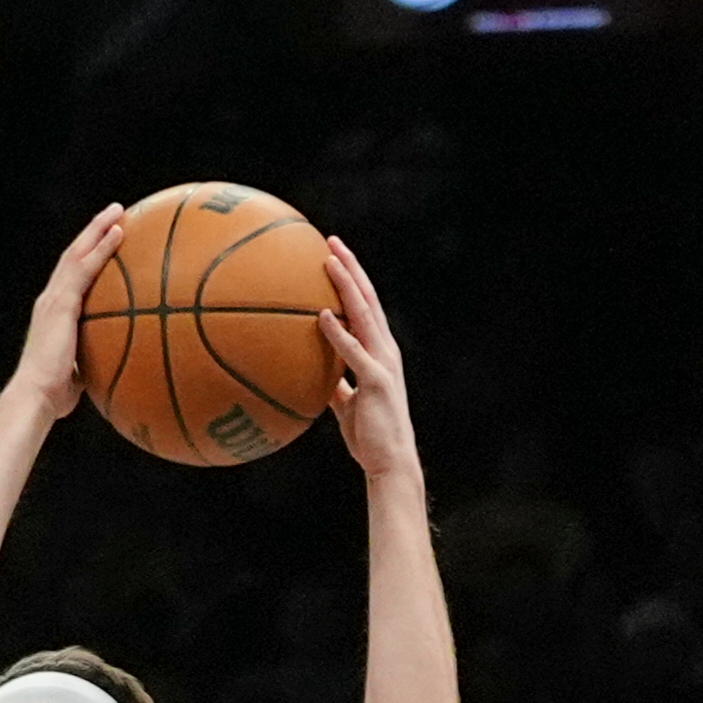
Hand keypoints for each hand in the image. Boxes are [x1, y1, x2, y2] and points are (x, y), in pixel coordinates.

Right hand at [14, 203, 126, 423]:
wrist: (35, 395)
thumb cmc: (53, 395)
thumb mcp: (76, 376)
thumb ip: (90, 365)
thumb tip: (110, 372)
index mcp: (52, 315)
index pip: (70, 278)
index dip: (85, 256)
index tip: (103, 242)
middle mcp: (49, 300)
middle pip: (72, 256)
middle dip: (92, 233)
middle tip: (113, 214)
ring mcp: (53, 299)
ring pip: (77, 254)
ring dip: (98, 230)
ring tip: (117, 211)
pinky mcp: (61, 303)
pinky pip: (86, 268)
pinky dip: (102, 248)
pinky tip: (119, 233)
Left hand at [317, 237, 418, 479]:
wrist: (388, 460)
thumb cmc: (368, 434)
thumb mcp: (346, 404)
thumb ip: (334, 384)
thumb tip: (314, 375)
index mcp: (378, 351)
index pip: (364, 306)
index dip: (351, 280)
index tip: (332, 256)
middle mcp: (385, 349)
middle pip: (367, 299)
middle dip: (350, 269)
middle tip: (330, 242)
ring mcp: (383, 362)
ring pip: (364, 315)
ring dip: (346, 287)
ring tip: (328, 262)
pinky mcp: (376, 381)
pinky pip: (353, 352)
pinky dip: (338, 333)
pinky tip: (321, 316)